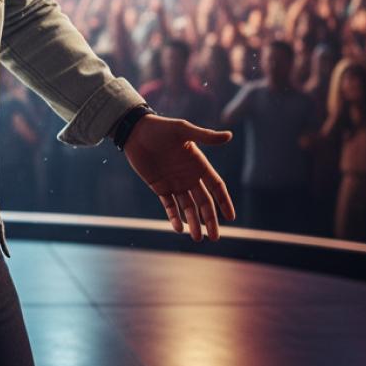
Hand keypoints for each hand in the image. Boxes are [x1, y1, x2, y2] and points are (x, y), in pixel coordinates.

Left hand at [123, 115, 235, 241]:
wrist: (134, 131)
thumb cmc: (160, 128)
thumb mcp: (183, 130)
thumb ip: (205, 136)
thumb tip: (229, 135)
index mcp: (198, 163)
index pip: (216, 186)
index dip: (224, 201)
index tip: (231, 217)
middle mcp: (189, 176)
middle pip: (204, 202)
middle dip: (210, 220)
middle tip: (214, 237)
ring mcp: (175, 183)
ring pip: (188, 207)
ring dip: (193, 223)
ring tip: (197, 238)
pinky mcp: (160, 187)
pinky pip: (169, 205)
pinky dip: (174, 217)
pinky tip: (178, 228)